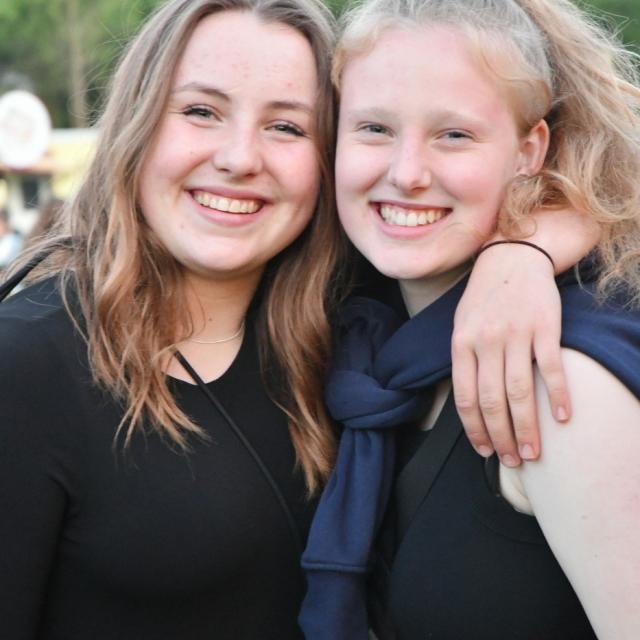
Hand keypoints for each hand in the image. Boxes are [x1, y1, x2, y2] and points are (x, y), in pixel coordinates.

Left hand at [451, 243, 570, 465]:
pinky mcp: (545, 327)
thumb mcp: (462, 325)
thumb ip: (464, 361)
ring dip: (527, 427)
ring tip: (533, 451)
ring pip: (520, 391)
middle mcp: (486, 341)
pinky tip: (563, 418)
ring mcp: (516, 334)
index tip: (484, 450)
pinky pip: (551, 368)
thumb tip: (470, 404)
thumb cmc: (484, 298)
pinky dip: (558, 395)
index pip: (465, 397)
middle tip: (512, 460)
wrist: (512, 257)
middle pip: (492, 400)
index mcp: (462, 344)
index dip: (474, 429)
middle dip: (501, 436)